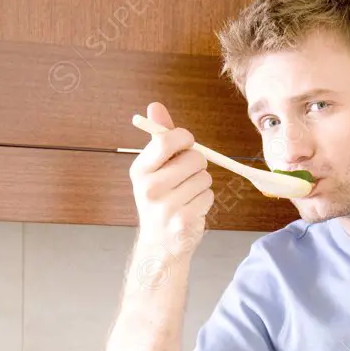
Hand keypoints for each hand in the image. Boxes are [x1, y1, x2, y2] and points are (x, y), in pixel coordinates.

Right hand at [129, 102, 213, 255]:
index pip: (168, 140)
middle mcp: (150, 188)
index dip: (185, 138)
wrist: (160, 244)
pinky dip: (205, 200)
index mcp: (140, 170)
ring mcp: (167, 206)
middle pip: (194, 158)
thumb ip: (159, 138)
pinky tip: (191, 208)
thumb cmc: (159, 201)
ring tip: (187, 195)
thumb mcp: (153, 169)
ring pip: (204, 177)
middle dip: (197, 164)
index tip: (185, 145)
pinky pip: (208, 196)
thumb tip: (155, 106)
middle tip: (186, 176)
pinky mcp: (184, 220)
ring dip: (201, 184)